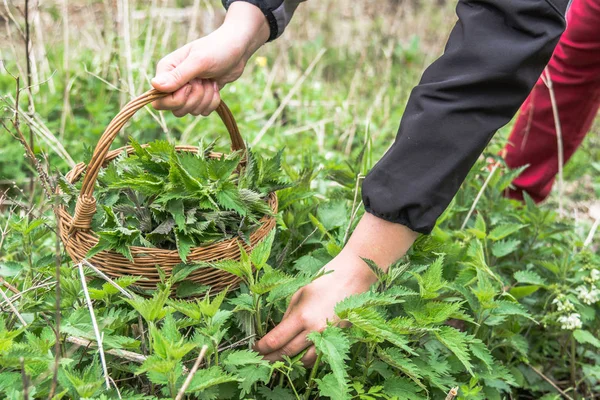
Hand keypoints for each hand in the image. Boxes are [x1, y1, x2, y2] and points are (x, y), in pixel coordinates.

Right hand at [151, 2, 269, 116]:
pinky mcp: (200, 96)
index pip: (159, 101)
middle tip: (203, 81)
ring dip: (206, 98)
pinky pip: (202, 111)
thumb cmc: (218, 49)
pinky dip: (212, 102)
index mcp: (166, 70)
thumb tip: (155, 85)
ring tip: (210, 81)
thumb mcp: (199, 61)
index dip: (177, 99)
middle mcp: (173, 82)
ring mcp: (187, 90)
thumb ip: (178, 76)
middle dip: (195, 98)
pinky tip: (215, 86)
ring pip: (191, 111)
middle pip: (176, 109)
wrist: (237, 49)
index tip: (190, 85)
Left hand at [255, 213, 418, 365]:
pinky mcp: (338, 339)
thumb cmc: (324, 281)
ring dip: (289, 362)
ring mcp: (328, 337)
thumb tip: (278, 331)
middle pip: (287, 353)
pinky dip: (307, 359)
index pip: (276, 340)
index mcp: (302, 316)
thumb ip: (288, 315)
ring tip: (278, 361)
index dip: (262, 347)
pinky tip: (299, 356)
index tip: (255, 348)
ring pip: (304, 361)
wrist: (353, 278)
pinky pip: (320, 356)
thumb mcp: (299, 293)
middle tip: (261, 360)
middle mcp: (314, 331)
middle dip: (271, 358)